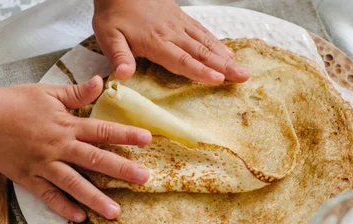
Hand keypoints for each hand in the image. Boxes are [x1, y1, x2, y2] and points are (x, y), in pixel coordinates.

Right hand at [0, 76, 151, 221]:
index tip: (147, 139)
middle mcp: (59, 147)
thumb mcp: (49, 93)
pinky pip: (48, 196)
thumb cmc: (16, 102)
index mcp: (66, 126)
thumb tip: (100, 83)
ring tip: (115, 211)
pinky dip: (64, 207)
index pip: (102, 131)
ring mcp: (44, 165)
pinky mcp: (29, 179)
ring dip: (96, 198)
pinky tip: (80, 217)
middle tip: (144, 179)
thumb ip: (76, 93)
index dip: (126, 135)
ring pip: (74, 184)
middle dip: (122, 169)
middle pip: (95, 160)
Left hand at [92, 0, 248, 84]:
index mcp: (156, 41)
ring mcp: (178, 24)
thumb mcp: (108, 36)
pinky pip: (201, 31)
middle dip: (224, 66)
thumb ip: (118, 56)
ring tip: (241, 68)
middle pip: (201, 53)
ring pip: (205, 42)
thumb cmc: (113, 13)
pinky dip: (216, 42)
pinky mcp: (180, 17)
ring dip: (224, 56)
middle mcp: (172, 33)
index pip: (182, 60)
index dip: (200, 72)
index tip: (219, 80)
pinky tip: (226, 51)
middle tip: (244, 76)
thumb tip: (123, 76)